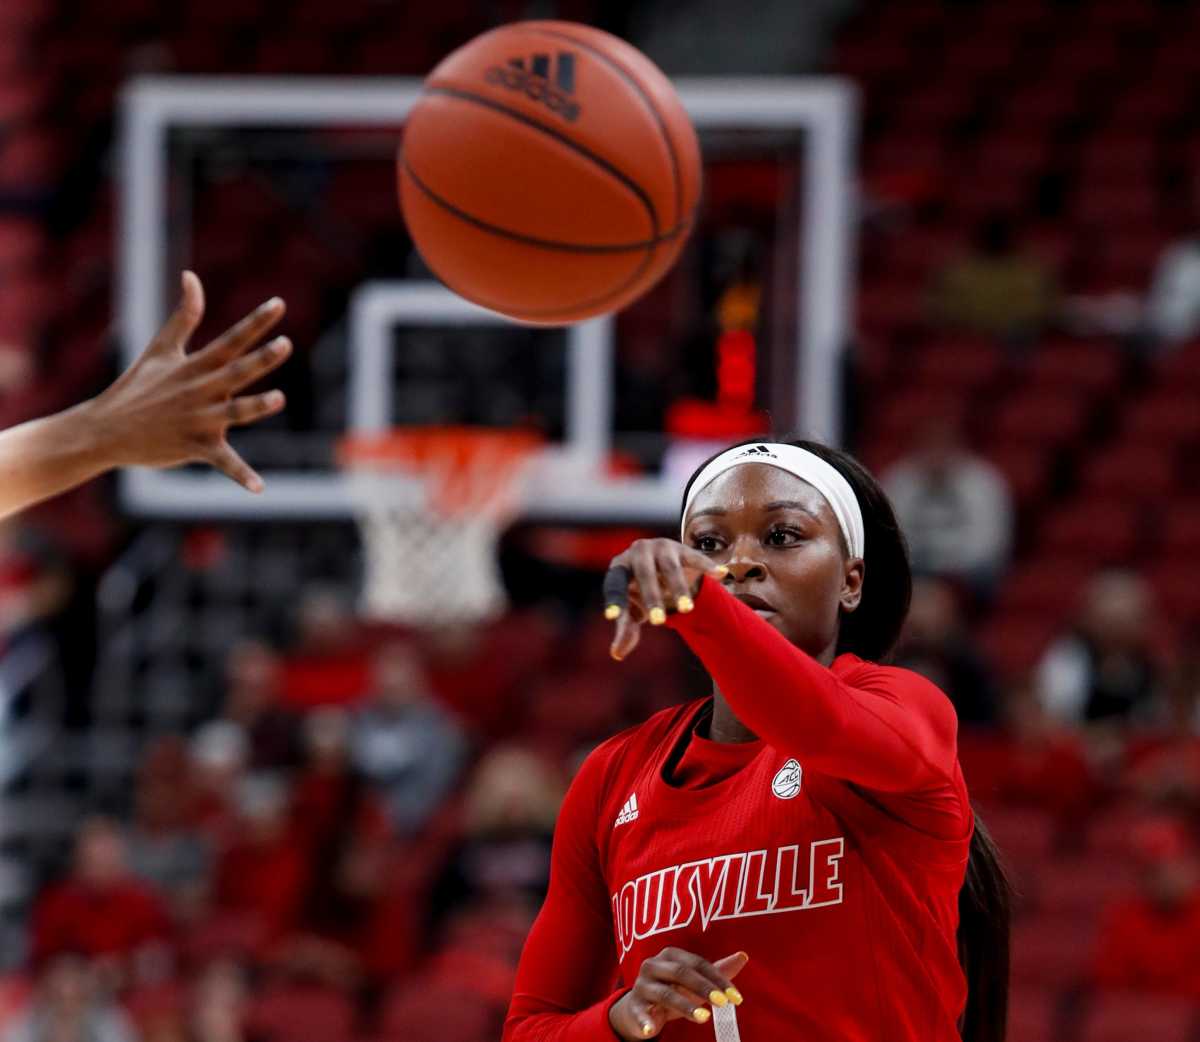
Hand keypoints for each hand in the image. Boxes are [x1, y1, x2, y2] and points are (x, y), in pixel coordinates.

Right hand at [87, 270, 291, 492]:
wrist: (105, 430)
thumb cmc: (138, 387)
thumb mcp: (161, 348)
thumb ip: (184, 315)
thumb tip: (192, 276)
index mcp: (196, 366)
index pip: (231, 339)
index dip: (256, 322)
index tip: (279, 304)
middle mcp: (201, 390)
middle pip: (236, 372)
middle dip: (261, 359)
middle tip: (285, 344)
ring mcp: (199, 419)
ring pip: (234, 413)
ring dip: (255, 407)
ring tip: (279, 398)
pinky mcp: (196, 447)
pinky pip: (223, 462)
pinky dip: (240, 476)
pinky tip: (259, 489)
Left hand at [604, 538, 726, 660]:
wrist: (662, 568)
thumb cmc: (641, 591)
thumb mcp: (633, 610)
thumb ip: (625, 630)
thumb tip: (617, 654)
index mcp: (620, 566)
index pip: (614, 583)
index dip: (614, 600)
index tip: (612, 617)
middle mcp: (639, 552)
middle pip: (644, 573)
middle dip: (651, 597)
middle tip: (658, 622)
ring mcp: (662, 548)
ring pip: (671, 568)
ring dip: (678, 588)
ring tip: (686, 610)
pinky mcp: (684, 549)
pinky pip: (696, 558)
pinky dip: (707, 567)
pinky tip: (720, 574)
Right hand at [608, 947, 747, 1038]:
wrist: (638, 1008)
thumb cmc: (671, 990)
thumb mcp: (693, 981)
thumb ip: (716, 971)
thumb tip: (743, 956)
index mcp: (670, 955)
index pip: (698, 963)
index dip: (718, 978)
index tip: (736, 997)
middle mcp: (654, 965)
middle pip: (681, 973)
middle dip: (704, 988)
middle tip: (723, 1003)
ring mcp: (642, 985)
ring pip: (665, 994)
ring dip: (685, 1006)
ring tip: (704, 1017)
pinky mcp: (634, 1006)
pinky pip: (640, 1014)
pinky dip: (645, 1022)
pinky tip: (651, 1029)